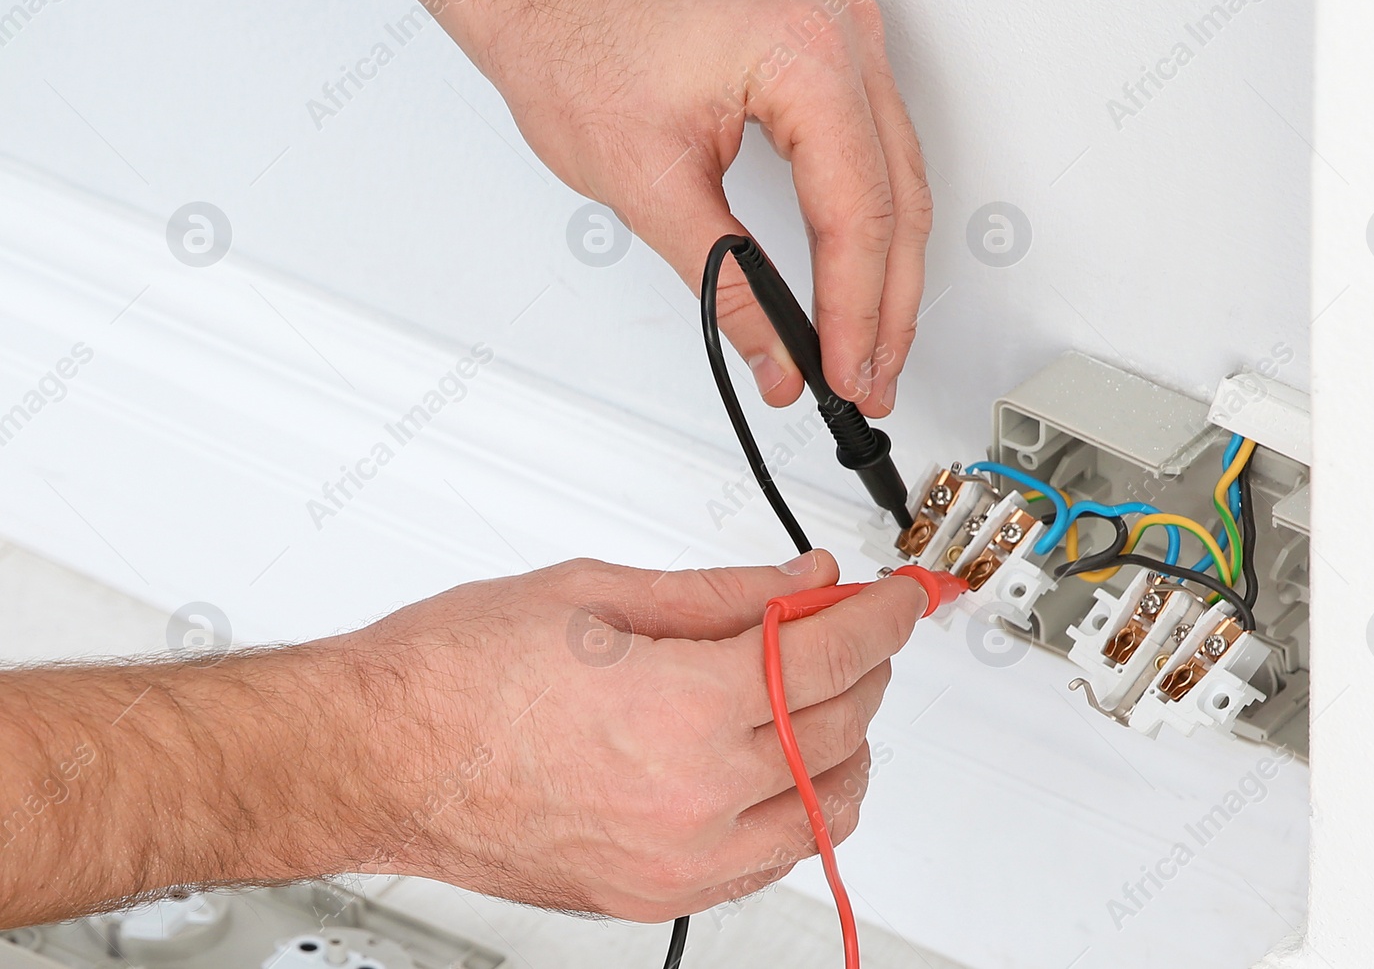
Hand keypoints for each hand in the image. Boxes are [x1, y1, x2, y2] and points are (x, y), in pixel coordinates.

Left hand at [324, 0, 931, 415]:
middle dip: (886, 307)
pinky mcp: (830, 51)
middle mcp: (841, 32)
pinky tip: (864, 278)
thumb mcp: (648, 185)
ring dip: (887, 273)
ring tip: (870, 349)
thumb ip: (727, 286)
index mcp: (804, 51)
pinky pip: (875, 152)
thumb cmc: (573, 39)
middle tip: (869, 381)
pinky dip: (869, 223)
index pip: (857, 210)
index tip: (845, 372)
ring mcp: (844, 36)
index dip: (855, 310)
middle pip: (897, 200)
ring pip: (898, 181)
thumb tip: (776, 355)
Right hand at [350, 550, 927, 920]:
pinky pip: (770, 859)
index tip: (902, 595)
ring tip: (813, 688)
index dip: (883, 614)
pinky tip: (776, 758)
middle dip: (863, 663)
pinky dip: (798, 805)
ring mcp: (675, 861)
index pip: (832, 654)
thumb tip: (800, 581)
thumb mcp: (597, 594)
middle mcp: (692, 800)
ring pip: (826, 808)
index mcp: (683, 711)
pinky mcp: (651, 894)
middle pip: (841, 726)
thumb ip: (721, 593)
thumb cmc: (452, 676)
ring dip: (845, 741)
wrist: (370, 756)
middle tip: (846, 620)